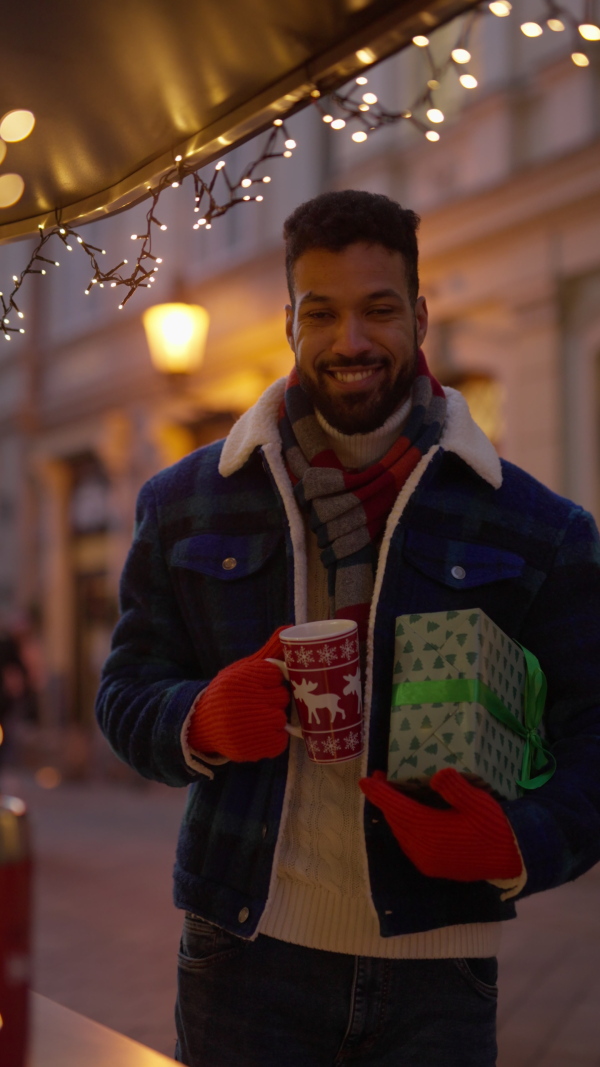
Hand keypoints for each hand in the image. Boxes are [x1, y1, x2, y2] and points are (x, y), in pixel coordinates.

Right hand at [187, 628, 290, 761]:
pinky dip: (274, 738)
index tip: (261, 684)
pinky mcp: (250, 748)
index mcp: (239, 678)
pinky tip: (260, 732)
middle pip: (281, 696)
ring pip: (281, 718)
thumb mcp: (243, 670)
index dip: (271, 679)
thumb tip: (290, 627)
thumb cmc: (228, 693)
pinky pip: (279, 741)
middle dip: (273, 698)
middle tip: (258, 702)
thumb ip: (269, 651)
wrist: (201, 724)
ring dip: (274, 718)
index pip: (275, 674)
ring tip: (258, 717)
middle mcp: (242, 701)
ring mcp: (246, 727)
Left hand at [359, 768, 521, 881]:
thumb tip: (435, 775)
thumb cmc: (494, 827)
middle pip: (396, 820)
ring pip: (401, 833)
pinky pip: (409, 844)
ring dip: (395, 814)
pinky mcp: (433, 867)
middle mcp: (422, 849)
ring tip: (393, 795)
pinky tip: (409, 816)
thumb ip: (455, 788)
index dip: (380, 793)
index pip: (397, 808)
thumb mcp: (478, 802)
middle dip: (385, 800)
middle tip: (380, 780)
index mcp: (430, 831)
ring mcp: (426, 861)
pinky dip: (404, 827)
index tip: (365, 780)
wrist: (512, 859)